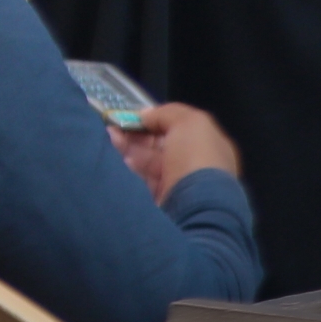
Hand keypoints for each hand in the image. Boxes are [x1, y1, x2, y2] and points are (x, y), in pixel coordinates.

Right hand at [117, 101, 240, 200]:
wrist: (193, 208)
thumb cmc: (196, 160)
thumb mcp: (190, 122)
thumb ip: (167, 113)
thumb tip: (144, 115)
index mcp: (209, 147)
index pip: (179, 129)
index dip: (157, 120)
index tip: (135, 115)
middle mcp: (193, 165)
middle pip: (159, 144)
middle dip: (137, 133)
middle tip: (115, 125)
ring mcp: (176, 184)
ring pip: (147, 160)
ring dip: (128, 147)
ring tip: (112, 138)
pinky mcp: (158, 200)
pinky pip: (138, 178)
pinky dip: (127, 166)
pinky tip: (117, 158)